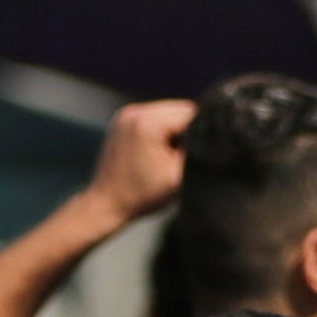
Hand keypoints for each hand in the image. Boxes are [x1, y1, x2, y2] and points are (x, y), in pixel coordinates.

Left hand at [86, 98, 195, 225]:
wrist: (105, 205)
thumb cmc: (141, 196)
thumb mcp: (178, 177)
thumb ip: (197, 152)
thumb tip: (211, 136)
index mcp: (148, 122)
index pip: (191, 113)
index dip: (203, 132)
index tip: (201, 153)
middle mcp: (135, 112)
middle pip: (179, 110)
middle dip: (188, 130)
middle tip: (183, 157)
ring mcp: (126, 115)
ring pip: (167, 113)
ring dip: (174, 131)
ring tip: (168, 156)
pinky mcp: (121, 121)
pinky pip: (152, 118)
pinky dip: (160, 132)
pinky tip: (156, 153)